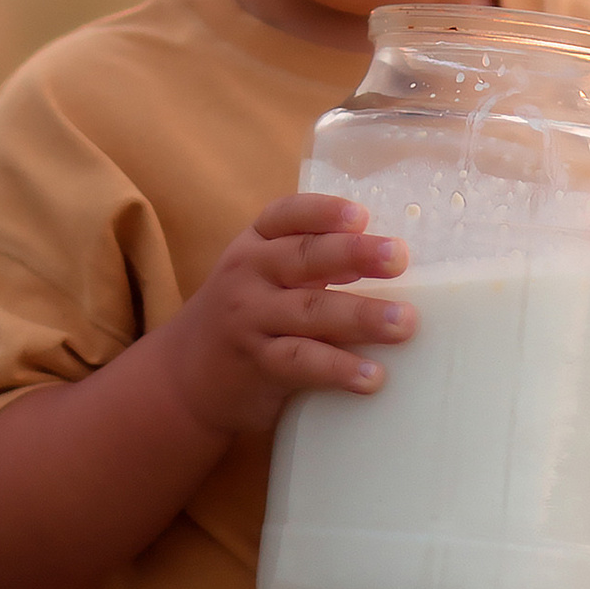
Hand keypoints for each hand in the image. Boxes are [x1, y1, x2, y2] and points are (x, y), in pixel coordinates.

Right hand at [155, 193, 413, 445]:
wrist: (185, 374)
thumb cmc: (247, 314)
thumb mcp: (263, 274)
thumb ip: (312, 260)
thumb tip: (395, 258)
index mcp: (256, 243)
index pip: (287, 215)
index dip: (324, 212)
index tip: (361, 215)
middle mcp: (249, 274)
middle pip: (305, 257)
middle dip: (355, 254)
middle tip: (398, 257)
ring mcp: (250, 318)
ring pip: (310, 311)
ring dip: (361, 316)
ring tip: (404, 322)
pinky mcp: (257, 363)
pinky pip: (300, 362)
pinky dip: (338, 368)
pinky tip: (371, 376)